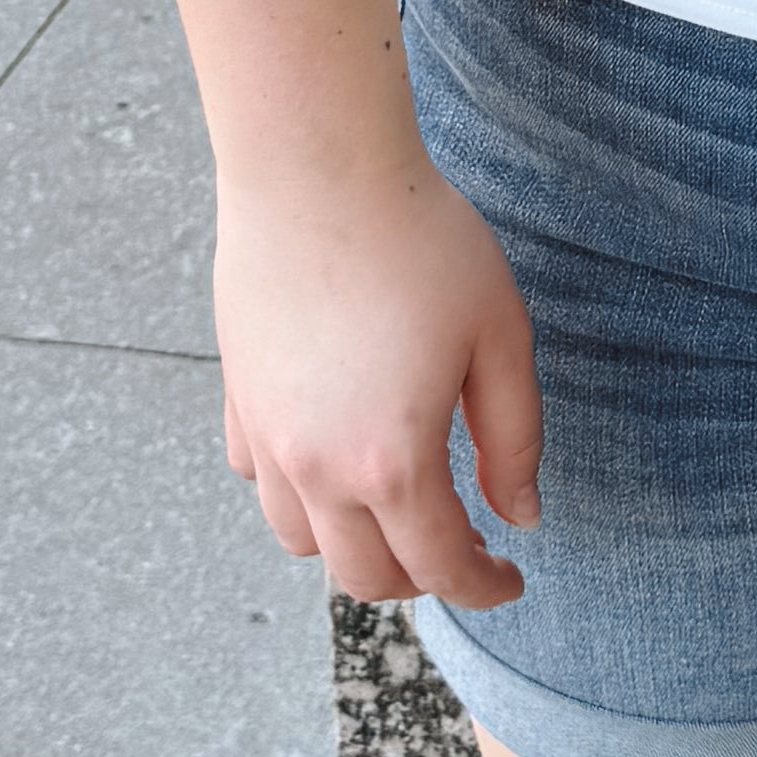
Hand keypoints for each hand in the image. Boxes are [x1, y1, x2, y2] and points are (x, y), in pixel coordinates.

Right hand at [212, 148, 542, 611]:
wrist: (318, 170)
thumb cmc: (422, 243)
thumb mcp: (500, 339)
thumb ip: (514, 440)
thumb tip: (519, 515)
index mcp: (393, 462)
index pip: (440, 567)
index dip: (484, 586)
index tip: (510, 579)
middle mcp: (317, 467)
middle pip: (364, 575)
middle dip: (420, 578)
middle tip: (462, 547)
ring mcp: (268, 436)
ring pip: (302, 540)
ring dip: (354, 544)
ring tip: (397, 509)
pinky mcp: (237, 397)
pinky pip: (260, 480)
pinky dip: (299, 493)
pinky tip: (334, 456)